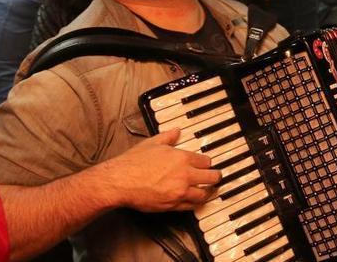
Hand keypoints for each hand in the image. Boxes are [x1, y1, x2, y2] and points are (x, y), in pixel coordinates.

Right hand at [106, 129, 220, 211]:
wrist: (120, 181)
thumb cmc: (133, 163)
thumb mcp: (152, 143)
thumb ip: (168, 137)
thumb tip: (176, 131)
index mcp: (182, 158)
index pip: (206, 161)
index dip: (207, 163)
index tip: (207, 164)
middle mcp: (185, 175)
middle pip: (212, 177)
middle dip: (215, 177)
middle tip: (216, 177)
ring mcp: (179, 191)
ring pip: (204, 194)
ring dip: (208, 192)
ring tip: (208, 190)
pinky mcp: (172, 205)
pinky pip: (191, 206)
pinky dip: (194, 203)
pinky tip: (194, 200)